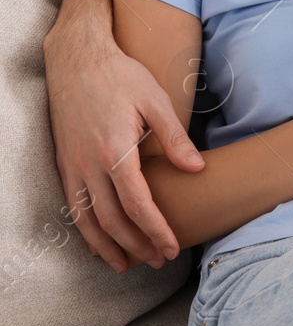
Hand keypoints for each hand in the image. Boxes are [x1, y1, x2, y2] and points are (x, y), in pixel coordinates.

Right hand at [44, 17, 202, 272]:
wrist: (76, 60)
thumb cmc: (121, 77)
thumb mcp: (155, 100)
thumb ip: (174, 138)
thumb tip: (197, 170)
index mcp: (114, 150)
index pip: (137, 203)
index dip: (155, 230)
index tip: (172, 247)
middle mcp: (88, 164)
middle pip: (112, 219)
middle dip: (136, 245)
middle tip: (159, 261)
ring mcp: (71, 166)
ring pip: (86, 219)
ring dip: (107, 246)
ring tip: (128, 265)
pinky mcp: (63, 164)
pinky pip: (73, 206)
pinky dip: (85, 230)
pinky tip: (100, 242)